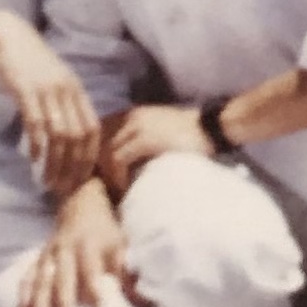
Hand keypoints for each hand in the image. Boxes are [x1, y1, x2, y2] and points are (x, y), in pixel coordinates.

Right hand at [0, 19, 103, 197]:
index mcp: (76, 89)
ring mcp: (47, 90)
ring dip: (55, 162)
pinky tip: (33, 158)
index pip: (93, 129)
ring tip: (48, 181)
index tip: (81, 178)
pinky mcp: (26, 90)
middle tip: (64, 188)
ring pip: (59, 135)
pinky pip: (36, 123)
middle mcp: (67, 90)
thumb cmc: (29, 61)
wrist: (5, 35)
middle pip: (79, 136)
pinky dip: (37, 144)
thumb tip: (70, 134)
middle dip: (73, 166)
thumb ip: (64, 102)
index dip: (90, 156)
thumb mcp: (54, 79)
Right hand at [19, 187, 128, 306]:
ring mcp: (48, 254)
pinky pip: (27, 279)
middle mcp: (64, 249)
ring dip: (39, 305)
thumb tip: (144, 302)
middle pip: (61, 276)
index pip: (90, 268)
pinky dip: (24, 298)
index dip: (95, 288)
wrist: (80, 204)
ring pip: (40, 280)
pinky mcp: (37, 260)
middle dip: (62, 301)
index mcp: (87, 243)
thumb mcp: (120, 243)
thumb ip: (127, 272)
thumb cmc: (104, 231)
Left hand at [99, 101, 217, 186]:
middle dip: (97, 167)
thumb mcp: (157, 132)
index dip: (94, 155)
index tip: (100, 176)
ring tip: (115, 192)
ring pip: (105, 152)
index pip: (98, 133)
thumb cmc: (187, 137)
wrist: (211, 129)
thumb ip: (136, 140)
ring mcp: (137, 126)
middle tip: (104, 188)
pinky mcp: (145, 138)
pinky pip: (118, 158)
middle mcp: (131, 116)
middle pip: (98, 143)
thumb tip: (116, 164)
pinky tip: (125, 188)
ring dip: (107, 175)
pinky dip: (117, 176)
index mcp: (132, 114)